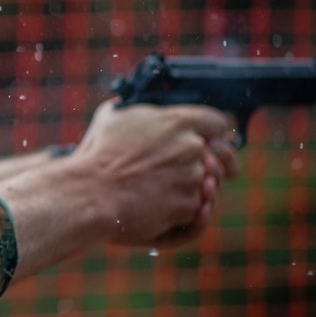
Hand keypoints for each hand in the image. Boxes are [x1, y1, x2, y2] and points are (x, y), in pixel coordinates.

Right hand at [73, 100, 238, 247]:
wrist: (92, 192)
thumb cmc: (97, 154)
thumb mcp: (113, 116)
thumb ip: (137, 109)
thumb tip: (134, 105)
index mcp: (178, 121)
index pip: (217, 122)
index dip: (215, 132)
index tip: (211, 140)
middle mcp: (193, 147)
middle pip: (223, 156)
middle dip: (217, 163)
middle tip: (207, 170)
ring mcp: (194, 178)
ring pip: (210, 184)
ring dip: (197, 188)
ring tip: (171, 191)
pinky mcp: (188, 205)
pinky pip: (198, 210)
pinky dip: (187, 211)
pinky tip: (167, 208)